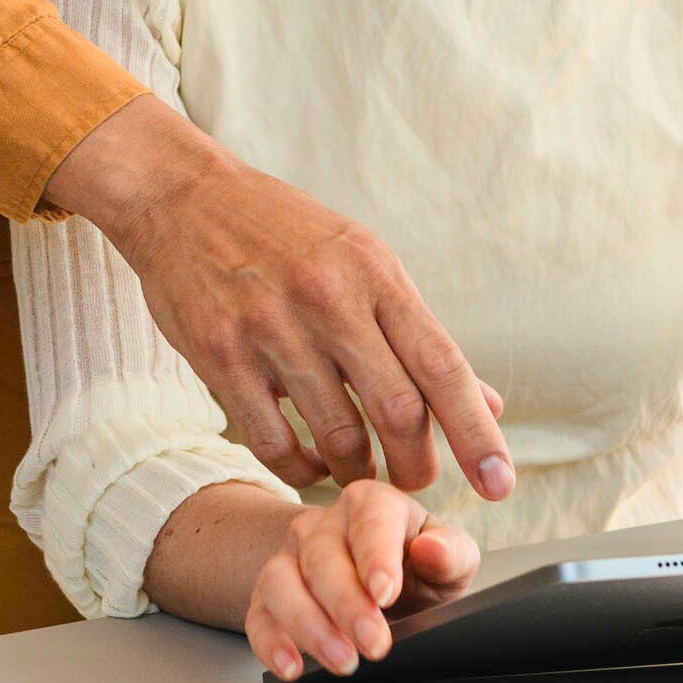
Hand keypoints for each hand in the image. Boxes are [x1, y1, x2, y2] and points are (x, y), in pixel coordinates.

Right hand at [46, 95, 515, 501]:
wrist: (183, 197)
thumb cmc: (284, 234)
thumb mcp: (361, 262)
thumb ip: (417, 336)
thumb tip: (489, 404)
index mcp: (373, 271)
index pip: (442, 365)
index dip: (477, 432)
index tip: (500, 485)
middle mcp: (327, 297)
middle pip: (396, 411)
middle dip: (416, 465)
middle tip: (415, 481)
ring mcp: (270, 327)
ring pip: (336, 435)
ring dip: (356, 469)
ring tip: (357, 469)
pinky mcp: (219, 354)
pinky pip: (272, 443)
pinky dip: (298, 468)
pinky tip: (306, 461)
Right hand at [246, 481, 484, 682]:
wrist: (383, 587)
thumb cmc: (419, 568)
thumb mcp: (451, 560)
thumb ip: (451, 553)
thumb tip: (433, 551)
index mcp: (371, 504)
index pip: (370, 521)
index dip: (375, 557)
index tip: (385, 593)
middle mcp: (323, 525)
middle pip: (322, 555)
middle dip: (346, 604)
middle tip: (374, 644)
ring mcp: (290, 558)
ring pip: (280, 581)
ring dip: (307, 624)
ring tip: (341, 661)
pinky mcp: (269, 597)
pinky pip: (257, 616)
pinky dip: (270, 642)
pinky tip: (292, 666)